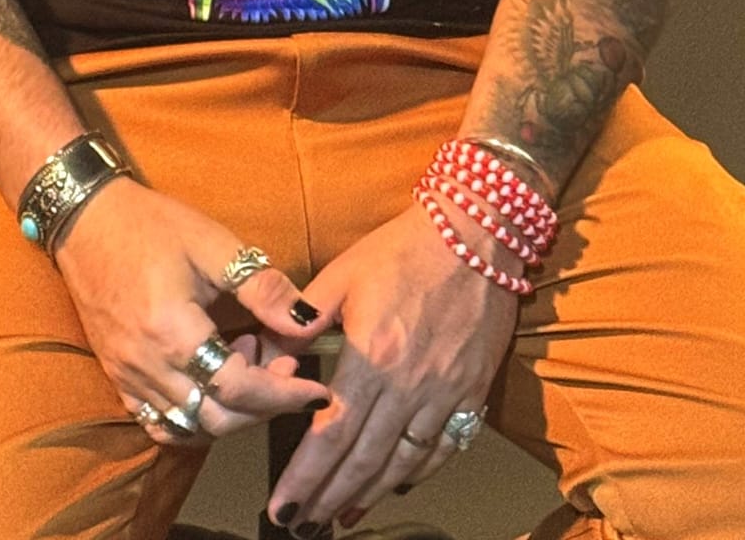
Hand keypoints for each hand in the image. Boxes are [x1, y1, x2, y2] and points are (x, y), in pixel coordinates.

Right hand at [52, 174, 334, 439]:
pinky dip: (194, 418)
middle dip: (262, 406)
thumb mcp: (213, 244)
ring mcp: (127, 377)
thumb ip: (262, 287)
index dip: (283, 395)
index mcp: (173, 332)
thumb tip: (308, 322)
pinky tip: (212, 385)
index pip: (238, 389)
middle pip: (217, 419)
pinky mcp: (117, 377)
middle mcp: (147, 366)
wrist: (86, 219)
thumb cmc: (151, 224)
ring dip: (230, 412)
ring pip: (189, 427)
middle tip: (286, 369)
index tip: (316, 390)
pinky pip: (159, 423)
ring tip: (248, 364)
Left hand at [264, 200, 521, 528]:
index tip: (282, 506)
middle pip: (363, 460)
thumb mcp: (343, 272)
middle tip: (303, 525)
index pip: (330, 434)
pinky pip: (443, 449)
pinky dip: (417, 474)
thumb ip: (302, 318)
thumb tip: (267, 353)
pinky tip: (396, 485)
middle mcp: (409, 385)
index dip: (304, 477)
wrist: (476, 234)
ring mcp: (445, 394)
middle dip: (328, 498)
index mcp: (372, 356)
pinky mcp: (472, 392)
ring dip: (369, 495)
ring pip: (402, 464)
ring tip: (341, 516)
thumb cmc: (404, 248)